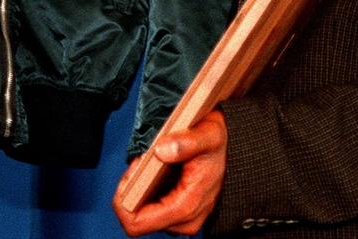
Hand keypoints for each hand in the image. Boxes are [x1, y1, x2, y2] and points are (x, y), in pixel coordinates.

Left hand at [112, 110, 226, 236]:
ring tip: (151, 163)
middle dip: (132, 189)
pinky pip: (151, 208)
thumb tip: (161, 150)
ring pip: (142, 214)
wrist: (232, 148)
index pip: (136, 223)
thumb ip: (186, 142)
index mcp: (186, 206)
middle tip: (143, 161)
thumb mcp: (208, 134)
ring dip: (140, 188)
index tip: (135, 169)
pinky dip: (147, 189)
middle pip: (136, 219)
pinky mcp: (179, 214)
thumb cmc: (219, 143)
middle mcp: (184, 220)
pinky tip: (156, 170)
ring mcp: (182, 219)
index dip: (125, 196)